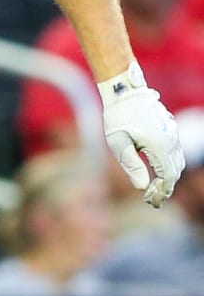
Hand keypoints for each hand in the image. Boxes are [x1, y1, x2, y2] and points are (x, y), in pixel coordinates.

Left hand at [99, 66, 184, 206]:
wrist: (125, 92)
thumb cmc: (118, 118)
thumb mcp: (119, 144)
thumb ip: (132, 166)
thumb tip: (142, 188)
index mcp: (159, 146)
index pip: (168, 177)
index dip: (161, 192)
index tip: (151, 203)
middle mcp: (171, 140)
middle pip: (175, 172)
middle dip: (165, 189)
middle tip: (152, 201)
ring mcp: (173, 134)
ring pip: (178, 162)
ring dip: (169, 178)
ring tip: (153, 189)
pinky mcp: (170, 129)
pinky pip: (176, 152)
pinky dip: (170, 166)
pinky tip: (158, 172)